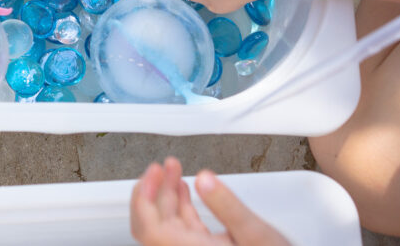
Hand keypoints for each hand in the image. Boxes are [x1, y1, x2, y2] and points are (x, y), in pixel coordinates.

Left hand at [131, 158, 290, 245]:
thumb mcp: (256, 234)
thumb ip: (227, 206)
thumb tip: (204, 179)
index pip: (149, 229)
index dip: (144, 198)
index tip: (152, 173)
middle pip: (154, 224)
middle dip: (155, 190)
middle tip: (161, 166)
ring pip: (168, 225)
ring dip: (168, 195)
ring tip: (173, 169)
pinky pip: (182, 230)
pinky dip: (181, 208)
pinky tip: (185, 190)